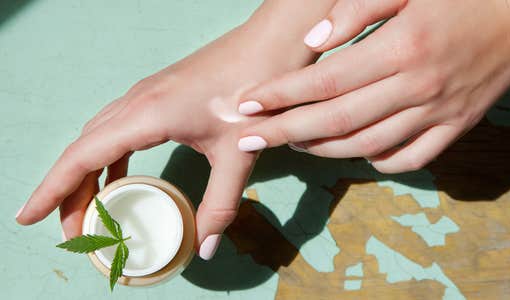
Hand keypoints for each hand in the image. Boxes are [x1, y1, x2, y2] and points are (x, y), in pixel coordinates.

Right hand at [15, 0, 334, 259]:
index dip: (52, 191)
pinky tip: (119, 177)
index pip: (82, 158)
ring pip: (98, 137)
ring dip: (86, 173)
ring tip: (89, 210)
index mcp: (146, 116)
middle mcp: (136, 102)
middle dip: (68, 192)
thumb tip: (206, 247)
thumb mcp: (238, 155)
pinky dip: (109, 157)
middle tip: (71, 232)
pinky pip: (118, 128)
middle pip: (83, 151)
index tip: (27, 217)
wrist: (270, 46)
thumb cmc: (255, 91)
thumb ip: (221, 204)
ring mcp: (146, 95)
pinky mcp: (159, 95)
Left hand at [237, 0, 509, 172]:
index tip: (246, 105)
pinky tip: (353, 152)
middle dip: (285, 132)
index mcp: (402, 48)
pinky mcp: (455, 128)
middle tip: (250, 137)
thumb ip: (355, 11)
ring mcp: (438, 114)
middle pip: (337, 122)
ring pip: (366, 146)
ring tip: (292, 143)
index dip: (280, 96)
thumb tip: (312, 43)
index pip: (325, 83)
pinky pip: (408, 160)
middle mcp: (418, 88)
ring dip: (322, 149)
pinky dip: (375, 161)